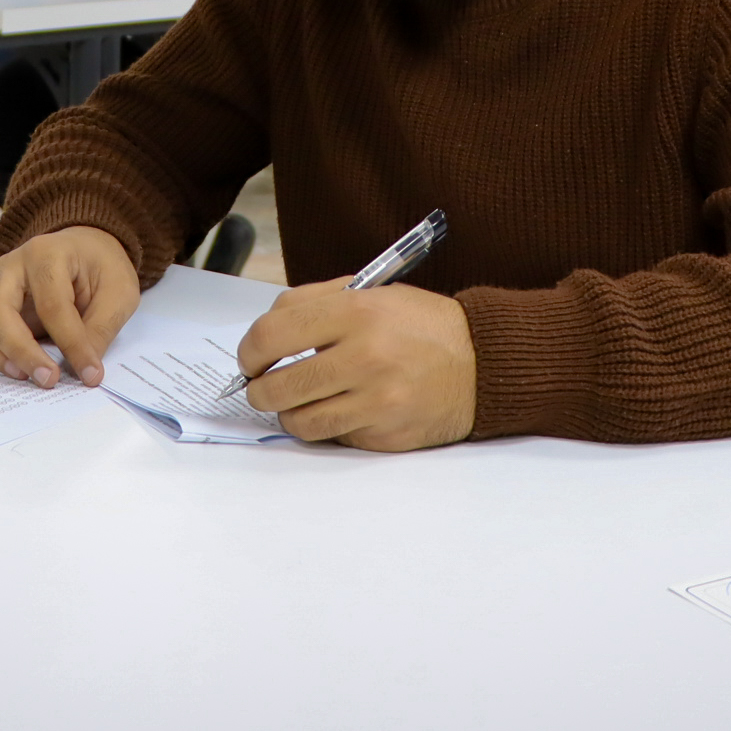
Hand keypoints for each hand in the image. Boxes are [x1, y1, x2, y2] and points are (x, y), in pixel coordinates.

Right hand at [0, 226, 138, 388]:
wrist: (84, 249)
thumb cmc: (100, 267)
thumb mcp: (119, 292)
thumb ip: (101, 329)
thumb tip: (83, 372)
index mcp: (47, 254)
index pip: (52, 305)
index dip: (71, 344)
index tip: (91, 375)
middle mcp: (10, 265)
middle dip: (20, 351)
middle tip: (48, 380)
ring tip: (20, 375)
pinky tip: (5, 366)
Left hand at [237, 280, 475, 451]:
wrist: (481, 362)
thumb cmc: (420, 324)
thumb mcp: (372, 292)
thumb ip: (315, 302)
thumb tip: (264, 335)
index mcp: (357, 313)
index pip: (272, 335)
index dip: (249, 351)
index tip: (251, 359)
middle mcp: (366, 357)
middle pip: (277, 388)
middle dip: (260, 390)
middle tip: (264, 386)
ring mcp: (377, 401)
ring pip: (299, 423)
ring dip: (289, 414)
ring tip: (300, 401)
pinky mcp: (387, 435)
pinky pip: (334, 438)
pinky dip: (328, 427)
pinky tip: (341, 410)